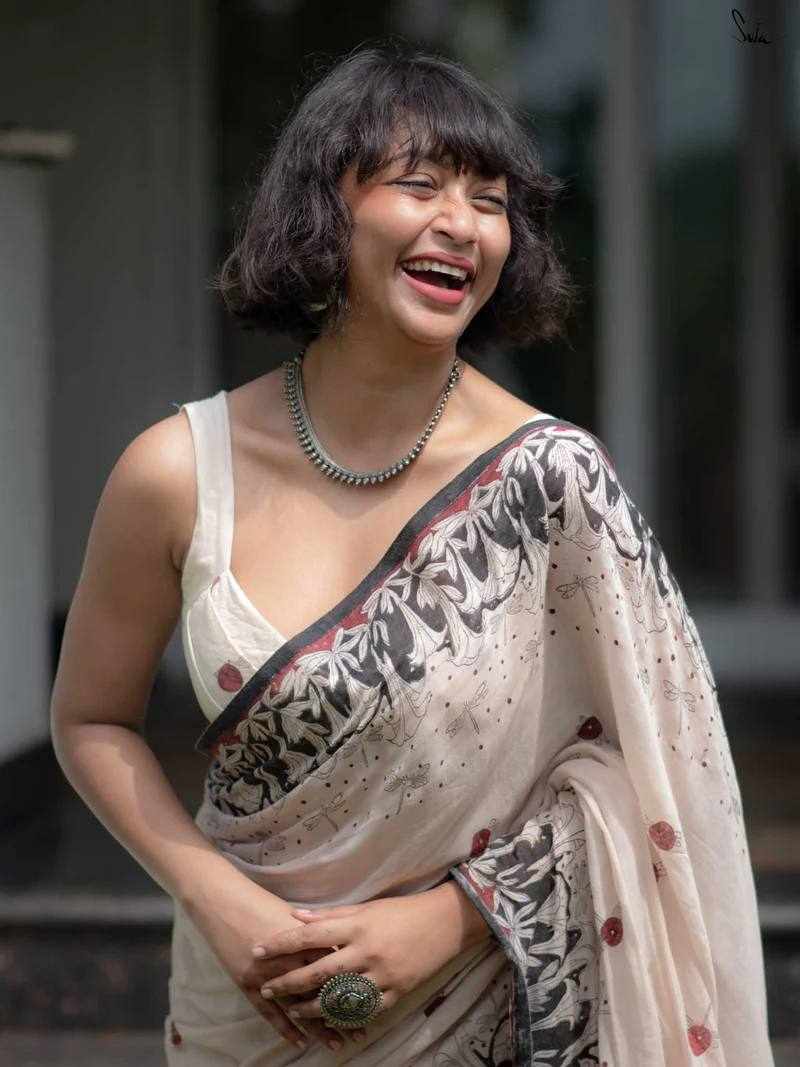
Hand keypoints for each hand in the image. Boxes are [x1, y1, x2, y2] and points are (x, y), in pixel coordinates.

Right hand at [184, 876, 366, 1051]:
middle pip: (322, 992)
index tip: (372, 1003)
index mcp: (307, 939)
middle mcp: (291, 959)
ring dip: (319, 1028)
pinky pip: (270, 1013)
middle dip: (342, 1015)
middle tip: (360, 1034)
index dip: (354, 988)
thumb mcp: (294, 916)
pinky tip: (301, 1042)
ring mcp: (268, 974)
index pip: (337, 968)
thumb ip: (319, 933)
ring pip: (300, 1008)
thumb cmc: (261, 904)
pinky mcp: (248, 983)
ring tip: (337, 1044)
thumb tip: (343, 944)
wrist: (224, 901)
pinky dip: (286, 1028)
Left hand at [252, 885, 489, 1024]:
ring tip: (291, 1010)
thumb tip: (295, 916)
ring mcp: (381, 976)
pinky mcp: (394, 994)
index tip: (257, 950)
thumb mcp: (366, 907)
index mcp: (357, 926)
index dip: (281, 943)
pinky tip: (326, 1021)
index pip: (310, 935)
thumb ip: (330, 915)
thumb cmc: (401, 911)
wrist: (444, 924)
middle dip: (288, 982)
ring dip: (310, 1007)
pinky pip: (363, 1011)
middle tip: (266, 988)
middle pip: (319, 972)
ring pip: (337, 999)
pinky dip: (342, 1018)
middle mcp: (366, 952)